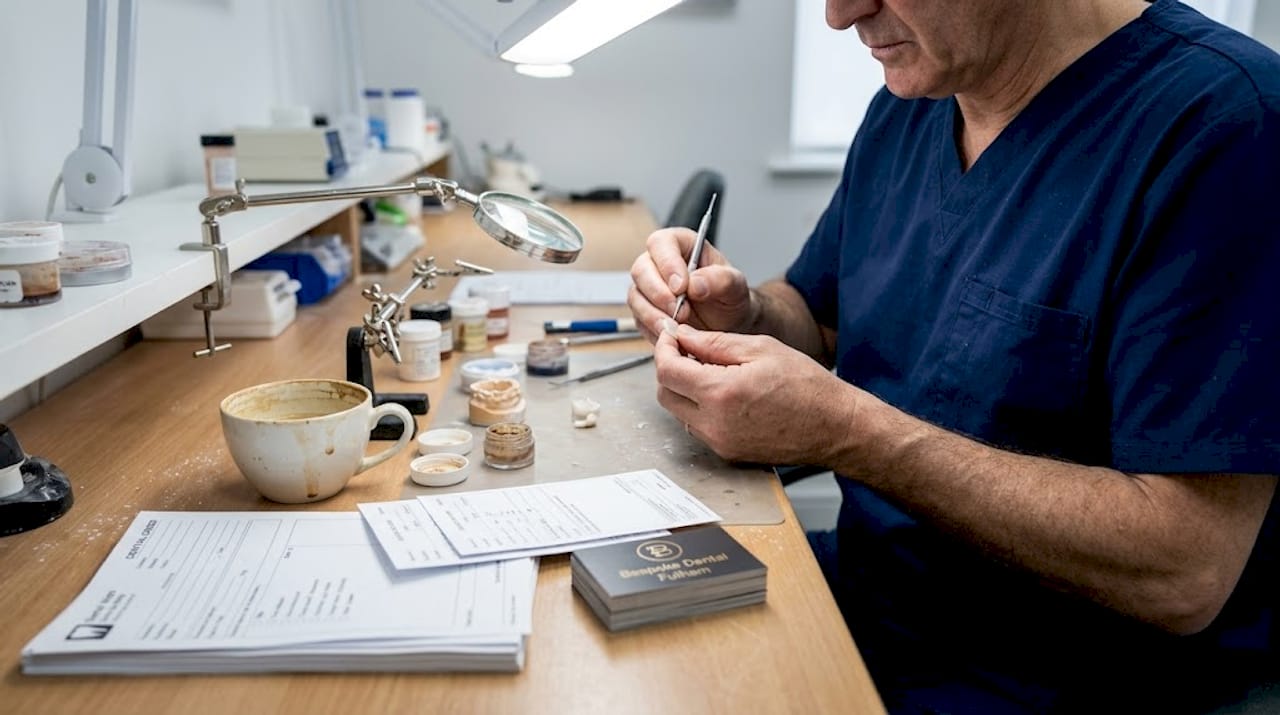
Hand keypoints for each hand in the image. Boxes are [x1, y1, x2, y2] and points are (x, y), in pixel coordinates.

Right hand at [627, 227, 752, 342]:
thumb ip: (721, 279)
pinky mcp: (643, 311)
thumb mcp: (735, 286)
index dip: (667, 264)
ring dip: (654, 315)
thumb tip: (695, 283)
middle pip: (641, 270)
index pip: (661, 243)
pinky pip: (638, 319)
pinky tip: (672, 335)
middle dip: (659, 294)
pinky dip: (653, 329)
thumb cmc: (728, 297)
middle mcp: (658, 263)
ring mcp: (648, 287)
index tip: (681, 287)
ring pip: (636, 296)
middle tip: (680, 312)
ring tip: (677, 327)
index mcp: (681, 245)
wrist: (727, 324)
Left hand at [653, 323, 859, 465]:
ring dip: (684, 389)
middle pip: (665, 394)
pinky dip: (700, 407)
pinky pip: (698, 427)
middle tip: (687, 350)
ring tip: (710, 370)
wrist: (834, 427)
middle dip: (670, 368)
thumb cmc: (807, 386)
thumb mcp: (760, 348)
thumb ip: (713, 342)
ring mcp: (720, 443)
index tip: (672, 335)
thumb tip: (682, 336)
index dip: (664, 348)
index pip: (666, 370)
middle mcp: (715, 424)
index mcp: (721, 393)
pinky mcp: (728, 453)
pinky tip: (723, 392)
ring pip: (679, 412)